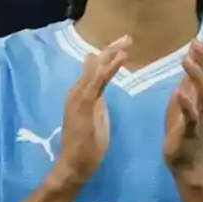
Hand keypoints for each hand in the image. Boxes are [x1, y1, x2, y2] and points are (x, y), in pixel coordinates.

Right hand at [53, 36, 130, 185]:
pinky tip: (120, 59)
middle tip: (128, 37)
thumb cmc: (87, 143)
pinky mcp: (83, 105)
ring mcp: (78, 97)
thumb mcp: (94, 112)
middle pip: (96, 65)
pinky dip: (109, 69)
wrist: (75, 164)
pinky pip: (98, 82)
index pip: (96, 69)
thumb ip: (96, 94)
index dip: (109, 55)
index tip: (124, 43)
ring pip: (96, 70)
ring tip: (126, 43)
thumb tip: (98, 78)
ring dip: (111, 55)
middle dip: (111, 50)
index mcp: (82, 93)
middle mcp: (77, 91)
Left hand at [163, 40, 202, 171]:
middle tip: (200, 45)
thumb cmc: (184, 127)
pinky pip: (191, 116)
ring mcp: (200, 116)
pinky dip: (186, 103)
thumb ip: (191, 79)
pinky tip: (179, 92)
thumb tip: (194, 54)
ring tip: (185, 59)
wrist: (184, 161)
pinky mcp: (188, 130)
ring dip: (198, 74)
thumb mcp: (186, 98)